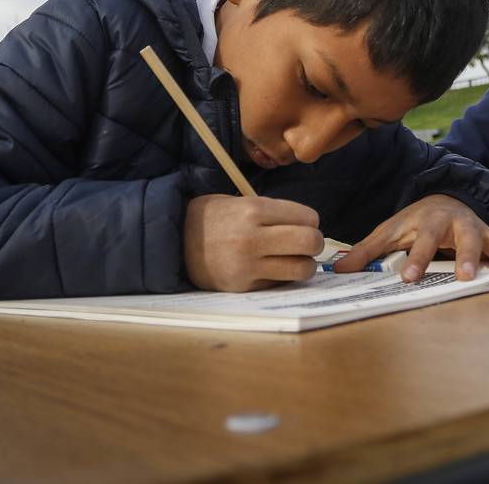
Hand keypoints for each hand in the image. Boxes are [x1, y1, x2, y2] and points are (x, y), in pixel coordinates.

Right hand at [183, 194, 324, 291]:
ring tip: (295, 260)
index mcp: (253, 210)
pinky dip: (282, 277)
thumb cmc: (211, 218)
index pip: (307, 217)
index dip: (311, 221)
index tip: (305, 224)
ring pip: (301, 269)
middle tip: (307, 244)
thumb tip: (309, 226)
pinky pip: (280, 283)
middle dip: (315, 243)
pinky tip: (271, 268)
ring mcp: (247, 265)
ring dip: (304, 265)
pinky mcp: (243, 285)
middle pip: (310, 242)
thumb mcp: (240, 202)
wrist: (174, 241)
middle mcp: (252, 237)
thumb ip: (273, 212)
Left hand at [331, 195, 488, 281]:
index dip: (416, 259)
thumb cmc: (413, 220)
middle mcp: (456, 223)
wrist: (442, 198)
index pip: (421, 241)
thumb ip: (366, 252)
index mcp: (428, 221)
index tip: (410, 277)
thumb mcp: (388, 231)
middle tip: (465, 277)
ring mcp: (477, 230)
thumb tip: (337, 268)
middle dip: (465, 257)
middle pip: (462, 239)